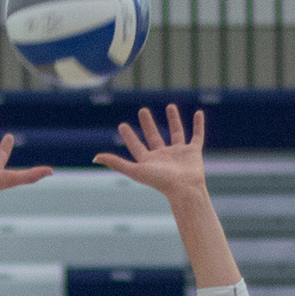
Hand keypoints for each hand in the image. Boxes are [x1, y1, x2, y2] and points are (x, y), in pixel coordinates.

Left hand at [94, 104, 209, 203]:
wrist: (184, 189)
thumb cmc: (160, 182)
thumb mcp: (135, 170)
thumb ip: (116, 163)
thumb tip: (95, 158)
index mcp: (149, 161)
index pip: (136, 146)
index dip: (129, 136)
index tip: (122, 125)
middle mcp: (163, 156)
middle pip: (153, 136)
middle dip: (148, 124)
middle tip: (143, 110)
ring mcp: (179, 153)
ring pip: (175, 133)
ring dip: (173, 120)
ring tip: (170, 106)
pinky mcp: (193, 152)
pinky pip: (197, 135)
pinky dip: (199, 125)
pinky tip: (199, 113)